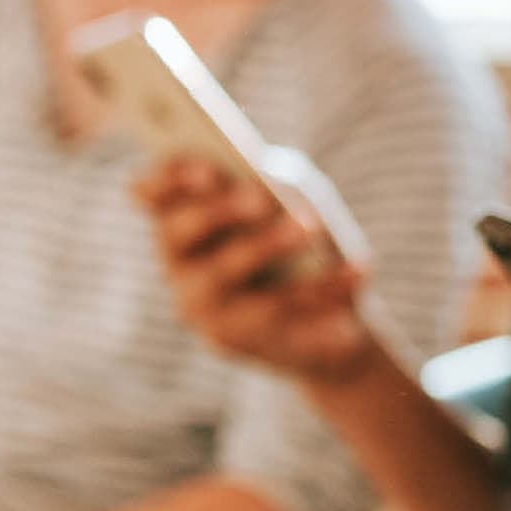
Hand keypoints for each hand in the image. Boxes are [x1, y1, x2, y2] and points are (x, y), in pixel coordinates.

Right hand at [140, 155, 379, 386]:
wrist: (333, 327)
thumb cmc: (306, 245)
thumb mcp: (293, 202)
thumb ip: (277, 182)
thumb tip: (271, 179)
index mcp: (182, 221)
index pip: (150, 194)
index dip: (168, 178)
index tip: (205, 169)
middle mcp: (179, 266)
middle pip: (180, 232)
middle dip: (218, 211)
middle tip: (258, 200)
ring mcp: (203, 308)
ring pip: (224, 274)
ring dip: (266, 245)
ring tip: (308, 227)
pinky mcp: (237, 341)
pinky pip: (280, 313)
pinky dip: (325, 288)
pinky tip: (359, 271)